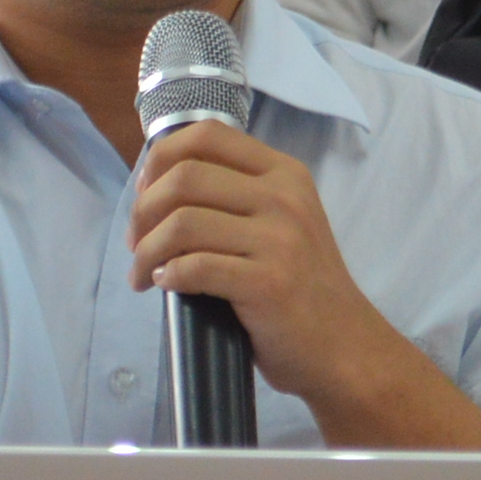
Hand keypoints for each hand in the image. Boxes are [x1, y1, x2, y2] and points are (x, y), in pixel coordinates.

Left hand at [127, 116, 405, 418]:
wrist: (344, 344)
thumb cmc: (303, 286)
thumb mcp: (283, 222)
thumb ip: (239, 196)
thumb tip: (159, 187)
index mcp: (284, 173)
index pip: (208, 135)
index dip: (161, 158)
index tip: (145, 191)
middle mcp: (284, 198)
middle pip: (185, 176)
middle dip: (143, 210)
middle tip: (136, 242)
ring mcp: (280, 239)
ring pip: (182, 222)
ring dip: (146, 250)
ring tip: (142, 273)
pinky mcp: (268, 283)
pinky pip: (195, 267)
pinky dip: (167, 275)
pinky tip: (164, 285)